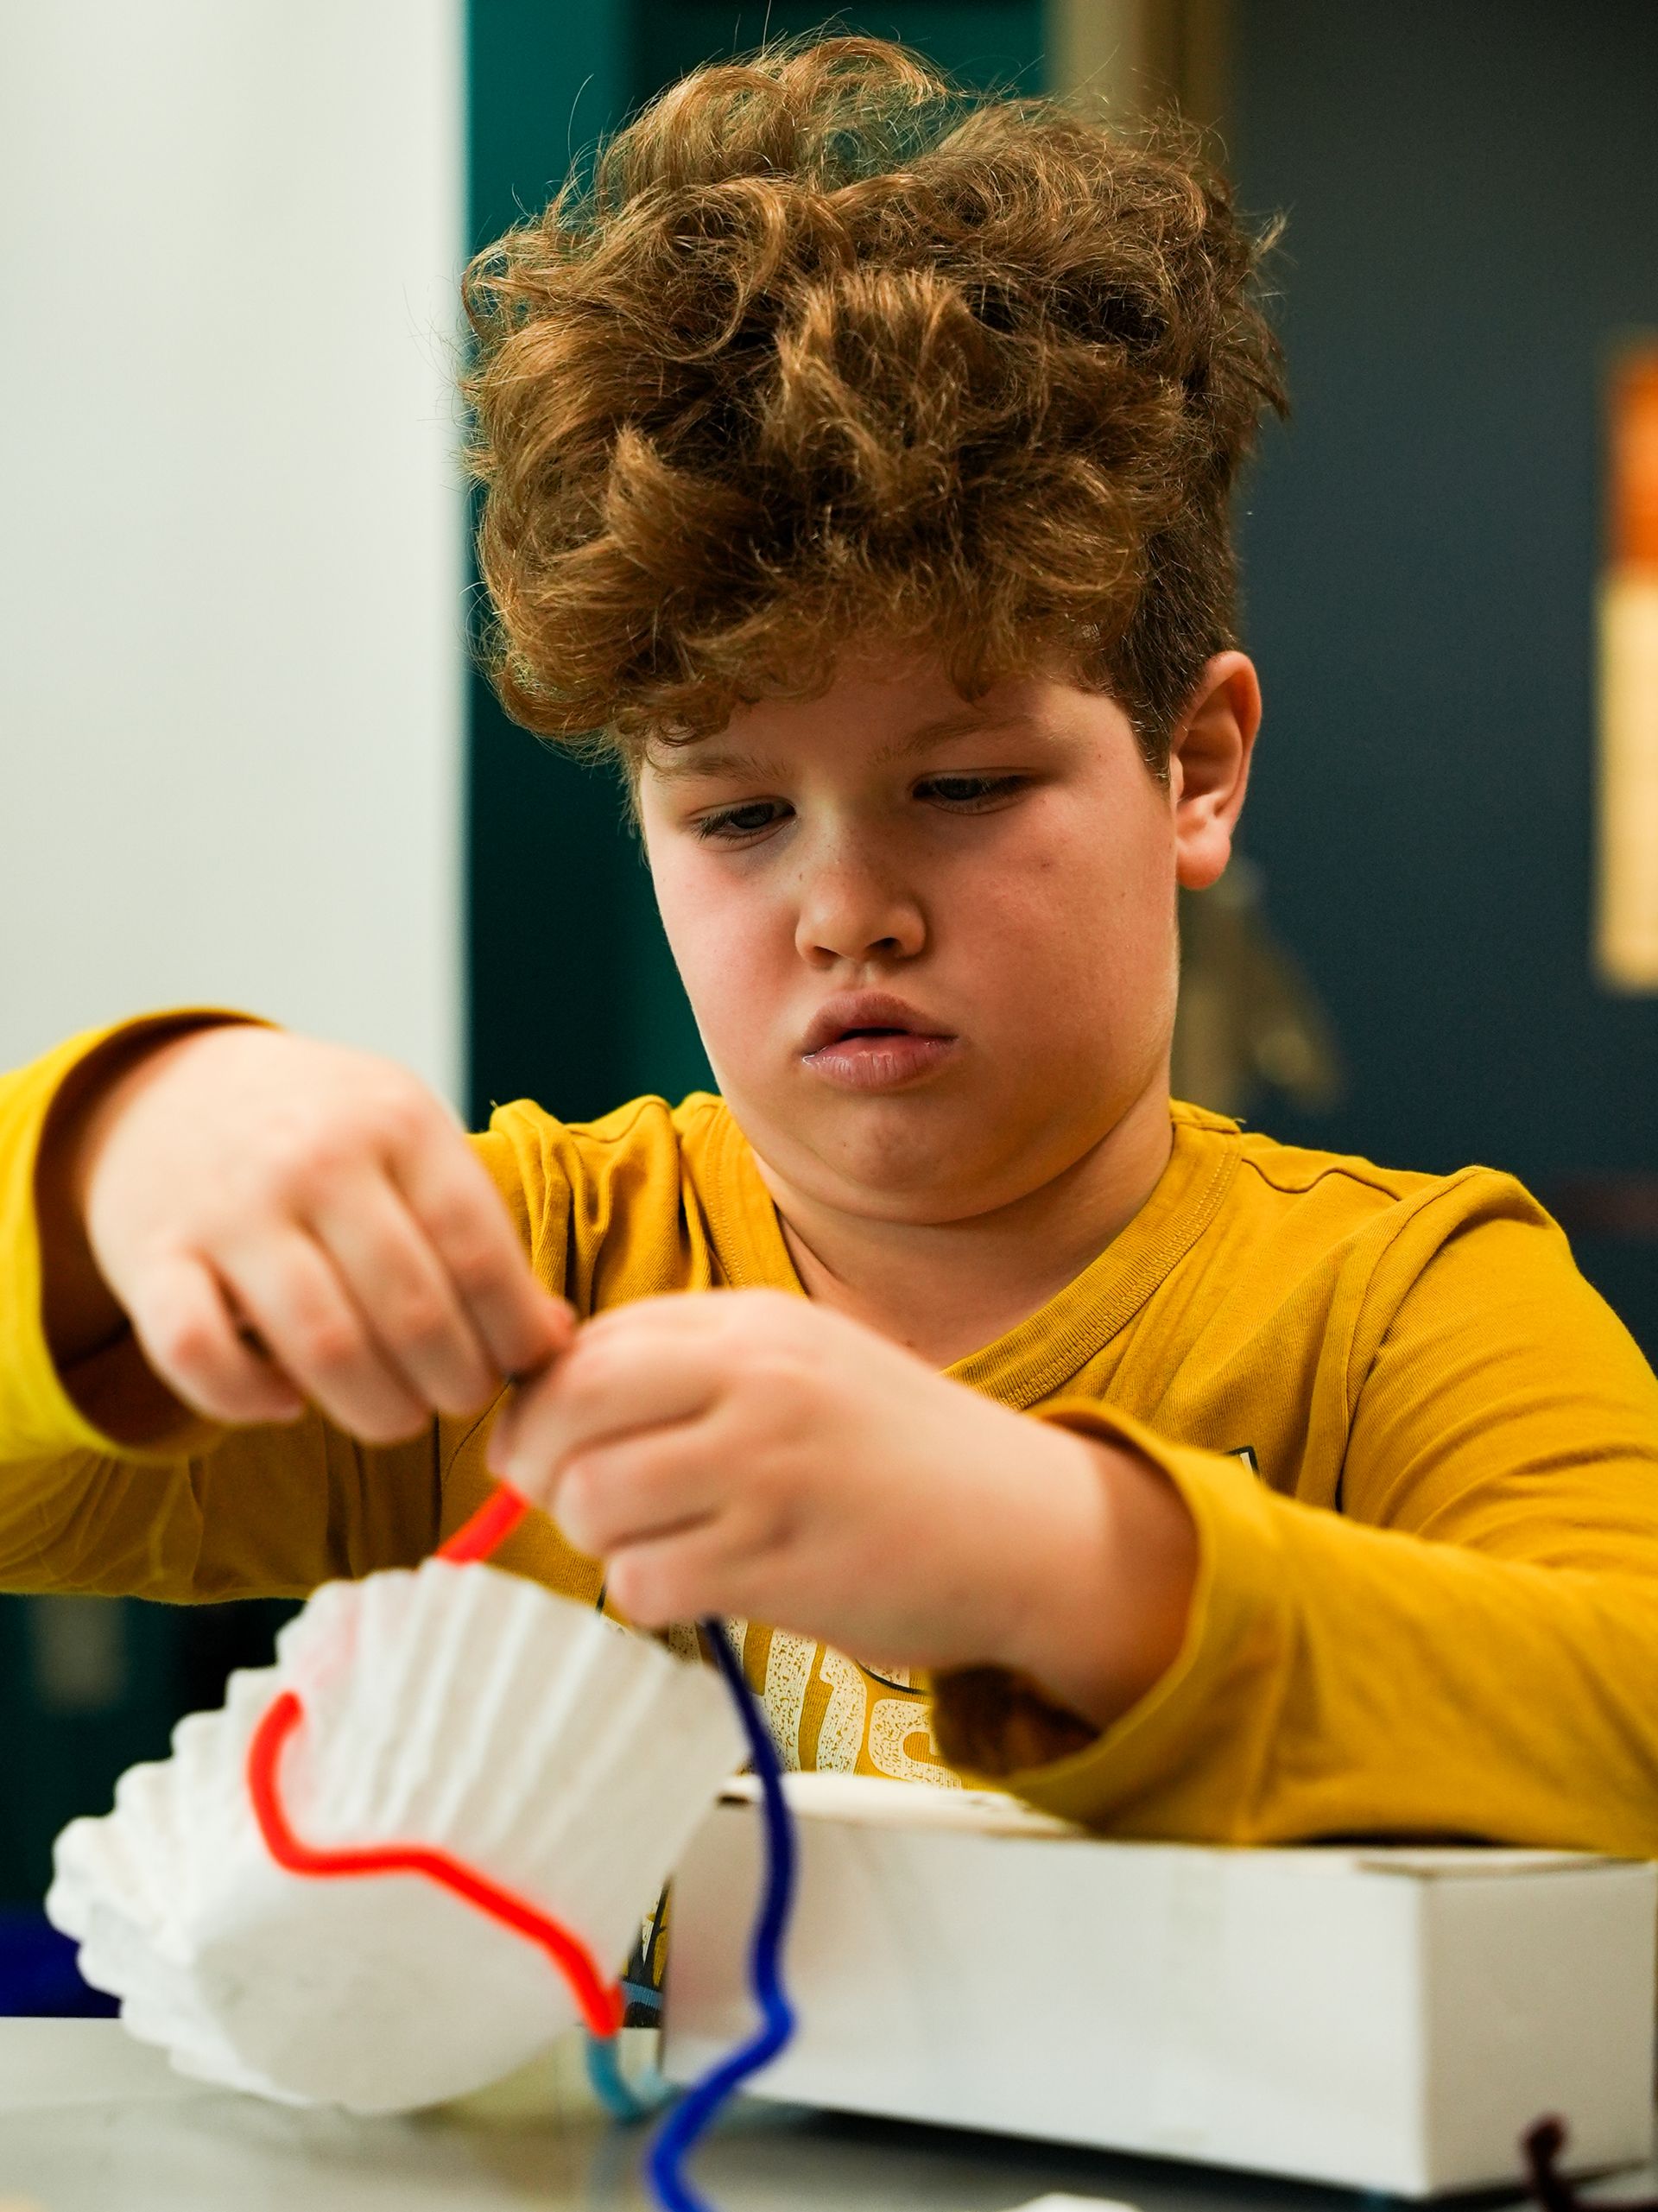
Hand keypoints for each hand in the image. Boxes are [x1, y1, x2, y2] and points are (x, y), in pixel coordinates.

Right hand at [53, 1025, 570, 1440]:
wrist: (171, 1091)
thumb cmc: (323, 1132)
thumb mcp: (411, 1142)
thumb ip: (478, 1231)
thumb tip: (553, 1339)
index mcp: (396, 1122)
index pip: (479, 1253)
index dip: (515, 1333)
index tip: (525, 1366)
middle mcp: (313, 1160)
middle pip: (412, 1312)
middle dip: (456, 1383)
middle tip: (461, 1397)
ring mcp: (228, 1210)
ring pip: (323, 1346)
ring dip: (377, 1408)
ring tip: (397, 1414)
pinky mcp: (149, 1258)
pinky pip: (199, 1358)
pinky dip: (248, 1401)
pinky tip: (286, 1400)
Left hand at [487, 1289, 1195, 1725]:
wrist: (1027, 1525)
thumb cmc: (901, 1451)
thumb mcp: (804, 1362)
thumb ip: (690, 1364)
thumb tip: (548, 1399)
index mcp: (754, 1323)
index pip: (584, 1347)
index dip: (540, 1405)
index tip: (550, 1445)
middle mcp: (756, 1381)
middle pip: (565, 1411)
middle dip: (538, 1466)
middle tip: (569, 1498)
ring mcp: (767, 1470)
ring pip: (590, 1502)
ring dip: (598, 1539)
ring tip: (656, 1542)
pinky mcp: (779, 1563)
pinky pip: (643, 1583)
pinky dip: (649, 1596)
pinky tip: (700, 1585)